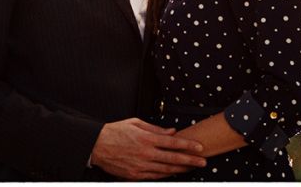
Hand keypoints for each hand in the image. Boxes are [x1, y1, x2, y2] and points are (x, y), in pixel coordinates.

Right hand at [90, 117, 206, 179]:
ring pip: (165, 170)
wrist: (97, 146)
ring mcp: (140, 166)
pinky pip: (154, 177)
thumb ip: (156, 128)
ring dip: (180, 169)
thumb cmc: (117, 131)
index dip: (188, 145)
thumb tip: (172, 132)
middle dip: (190, 160)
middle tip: (202, 161)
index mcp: (147, 138)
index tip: (199, 147)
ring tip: (192, 168)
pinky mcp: (134, 176)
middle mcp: (146, 153)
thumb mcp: (137, 123)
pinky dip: (166, 175)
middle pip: (173, 158)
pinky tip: (174, 173)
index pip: (173, 143)